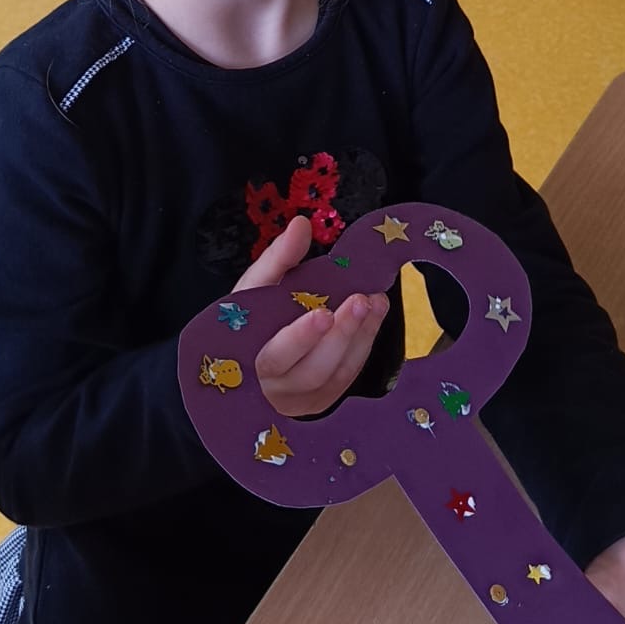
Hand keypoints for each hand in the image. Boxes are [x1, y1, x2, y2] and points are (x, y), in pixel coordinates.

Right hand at [234, 216, 388, 418]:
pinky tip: (375, 313)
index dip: (300, 339)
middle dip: (340, 336)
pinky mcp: (326, 398)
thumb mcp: (257, 286)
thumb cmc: (253, 318)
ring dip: (359, 336)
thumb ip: (278, 257)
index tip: (323, 312)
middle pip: (312, 372)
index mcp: (250, 363)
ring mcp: (304, 399)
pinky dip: (365, 343)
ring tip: (373, 301)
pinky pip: (349, 374)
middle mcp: (277, 389)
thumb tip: (301, 224)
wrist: (256, 353)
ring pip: (336, 376)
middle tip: (359, 301)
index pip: (275, 358)